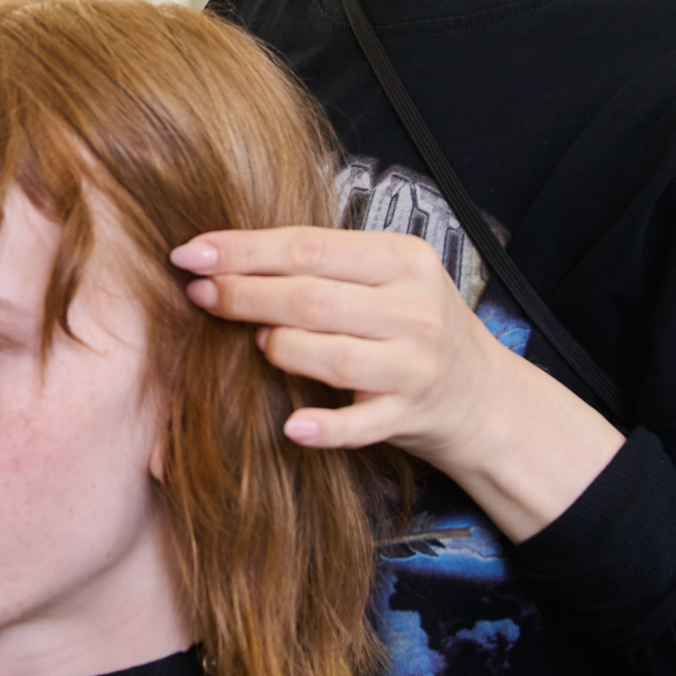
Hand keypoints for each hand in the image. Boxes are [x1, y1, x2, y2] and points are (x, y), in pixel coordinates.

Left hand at [170, 226, 623, 541]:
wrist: (483, 396)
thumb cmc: (412, 326)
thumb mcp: (387, 279)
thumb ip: (325, 264)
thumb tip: (227, 254)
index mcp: (404, 259)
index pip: (310, 246)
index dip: (244, 249)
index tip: (191, 251)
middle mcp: (415, 309)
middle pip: (311, 299)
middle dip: (244, 294)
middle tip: (197, 293)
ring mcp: (416, 366)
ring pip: (330, 356)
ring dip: (279, 349)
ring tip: (252, 343)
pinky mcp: (412, 416)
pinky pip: (361, 425)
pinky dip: (326, 428)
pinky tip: (292, 427)